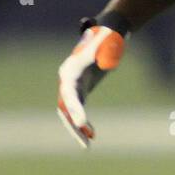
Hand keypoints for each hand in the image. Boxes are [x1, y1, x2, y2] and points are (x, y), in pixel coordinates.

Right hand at [57, 20, 127, 146]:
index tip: (83, 123)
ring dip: (77, 129)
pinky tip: (92, 135)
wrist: (110, 31)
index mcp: (71, 69)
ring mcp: (72, 85)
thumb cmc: (109, 34)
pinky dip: (84, 123)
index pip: (69, 93)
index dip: (75, 109)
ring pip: (69, 113)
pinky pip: (78, 110)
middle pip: (65, 107)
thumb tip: (95, 33)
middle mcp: (67, 78)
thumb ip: (103, 41)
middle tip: (86, 139)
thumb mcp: (107, 39)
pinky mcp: (81, 89)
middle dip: (73, 124)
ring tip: (88, 144)